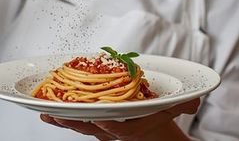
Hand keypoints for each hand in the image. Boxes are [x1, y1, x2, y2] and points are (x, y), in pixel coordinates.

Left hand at [40, 98, 200, 140]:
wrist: (156, 135)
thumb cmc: (161, 118)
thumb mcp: (172, 110)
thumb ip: (182, 105)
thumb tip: (194, 103)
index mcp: (131, 128)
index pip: (116, 128)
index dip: (105, 124)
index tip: (94, 118)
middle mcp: (114, 131)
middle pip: (90, 127)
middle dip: (72, 121)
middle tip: (54, 114)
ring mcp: (103, 129)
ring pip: (81, 126)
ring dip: (63, 120)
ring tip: (44, 114)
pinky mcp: (97, 125)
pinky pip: (78, 122)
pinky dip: (64, 117)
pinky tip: (48, 113)